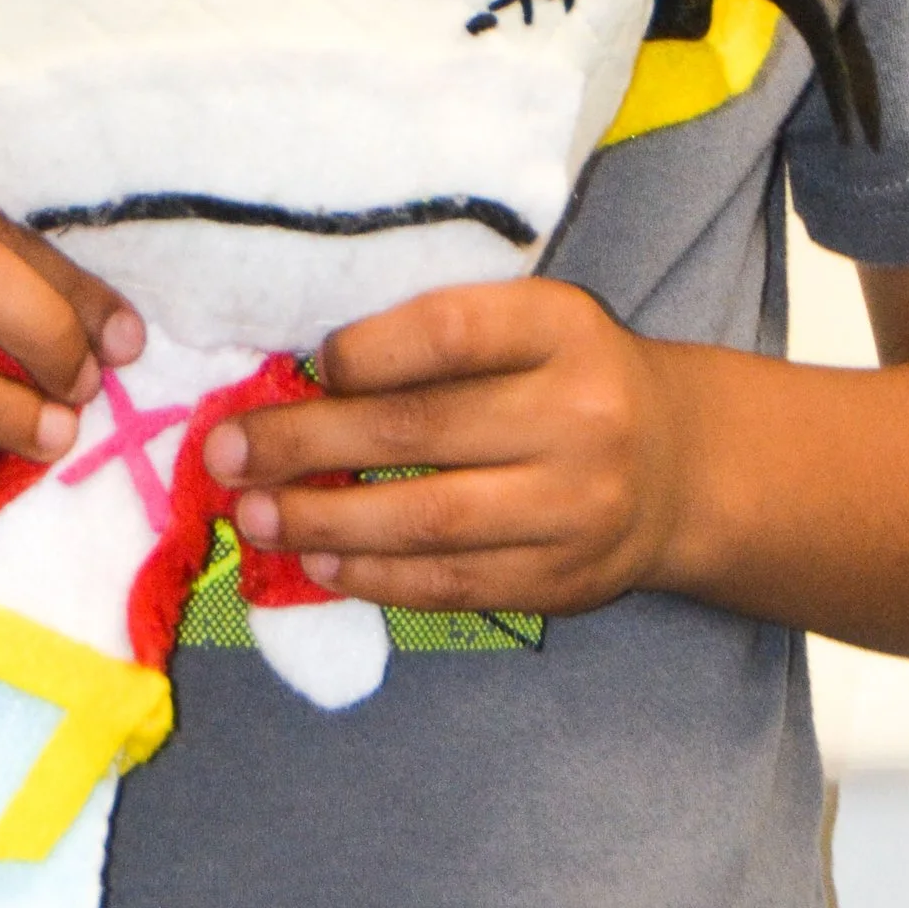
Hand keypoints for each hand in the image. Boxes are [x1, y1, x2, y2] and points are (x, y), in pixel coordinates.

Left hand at [203, 278, 678, 615]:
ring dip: (324, 521)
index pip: (450, 331)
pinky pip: (451, 583)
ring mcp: (577, 507)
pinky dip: (375, 577)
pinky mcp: (564, 581)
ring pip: (427, 521)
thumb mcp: (531, 324)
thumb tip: (303, 374)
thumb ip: (437, 337)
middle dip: (305, 445)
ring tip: (254, 515)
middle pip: (420, 432)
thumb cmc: (570, 376)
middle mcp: (581, 415)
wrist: (682, 466)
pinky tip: (318, 562)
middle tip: (226, 453)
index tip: (308, 364)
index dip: (364, 351)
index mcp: (564, 328)